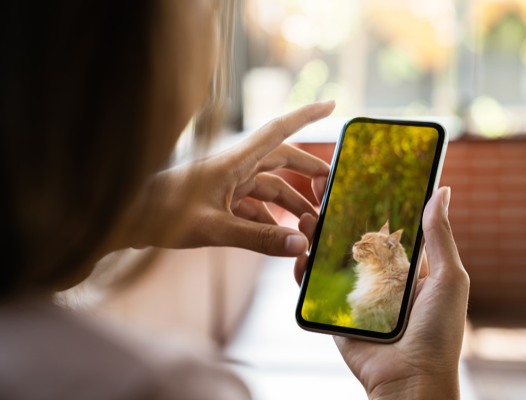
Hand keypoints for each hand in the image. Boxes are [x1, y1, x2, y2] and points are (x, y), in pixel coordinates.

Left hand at [129, 100, 334, 255]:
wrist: (127, 220)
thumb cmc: (161, 214)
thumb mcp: (214, 228)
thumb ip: (257, 238)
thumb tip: (299, 244)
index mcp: (234, 161)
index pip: (278, 131)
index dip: (307, 116)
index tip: (332, 105)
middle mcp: (234, 167)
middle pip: (281, 161)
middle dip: (308, 173)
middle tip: (331, 189)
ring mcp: (227, 184)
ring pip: (269, 187)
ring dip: (290, 203)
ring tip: (310, 224)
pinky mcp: (219, 201)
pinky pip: (253, 206)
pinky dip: (269, 219)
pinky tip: (280, 236)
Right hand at [294, 187, 468, 399]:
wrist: (411, 381)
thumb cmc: (439, 333)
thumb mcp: (449, 278)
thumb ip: (440, 236)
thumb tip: (442, 190)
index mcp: (407, 269)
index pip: (384, 229)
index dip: (370, 205)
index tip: (356, 178)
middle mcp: (378, 279)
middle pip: (352, 240)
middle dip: (337, 215)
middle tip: (323, 188)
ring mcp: (354, 296)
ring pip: (329, 259)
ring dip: (316, 236)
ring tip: (308, 214)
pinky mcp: (334, 314)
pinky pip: (313, 289)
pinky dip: (302, 270)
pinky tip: (299, 251)